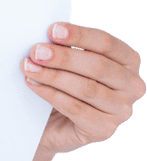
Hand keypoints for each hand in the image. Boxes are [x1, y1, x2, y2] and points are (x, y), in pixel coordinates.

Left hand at [22, 22, 144, 157]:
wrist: (52, 123)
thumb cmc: (64, 85)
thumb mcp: (68, 63)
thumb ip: (64, 49)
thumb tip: (45, 40)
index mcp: (128, 61)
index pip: (107, 43)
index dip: (79, 35)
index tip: (52, 30)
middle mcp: (132, 85)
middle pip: (98, 66)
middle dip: (64, 57)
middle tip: (36, 51)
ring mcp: (121, 110)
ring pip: (87, 89)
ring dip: (53, 76)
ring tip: (29, 68)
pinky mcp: (105, 129)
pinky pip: (76, 109)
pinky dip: (52, 95)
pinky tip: (34, 84)